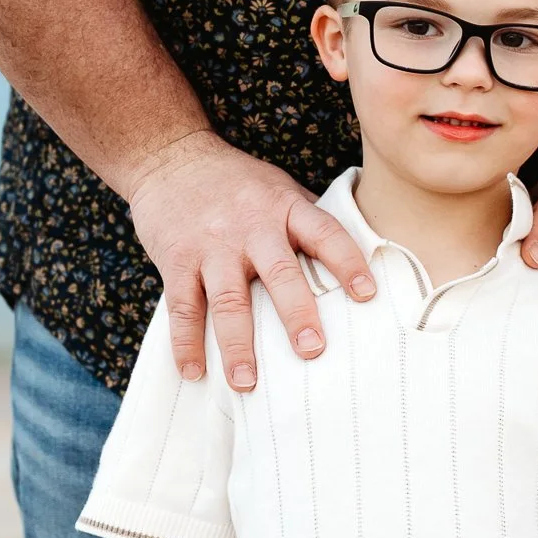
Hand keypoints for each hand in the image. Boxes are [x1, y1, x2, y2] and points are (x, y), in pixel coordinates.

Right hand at [126, 131, 373, 391]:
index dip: (348, 262)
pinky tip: (194, 372)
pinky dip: (186, 342)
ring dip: (237, 344)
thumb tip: (363, 258)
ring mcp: (212, 245)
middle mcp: (251, 227)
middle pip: (279, 273)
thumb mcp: (281, 189)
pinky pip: (182, 306)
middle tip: (313, 351)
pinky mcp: (177, 260)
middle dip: (296, 313)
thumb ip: (311, 224)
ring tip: (247, 383)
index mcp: (286, 209)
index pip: (325, 234)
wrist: (170, 155)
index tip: (368, 295)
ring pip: (228, 299)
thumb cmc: (239, 183)